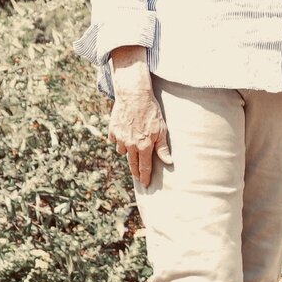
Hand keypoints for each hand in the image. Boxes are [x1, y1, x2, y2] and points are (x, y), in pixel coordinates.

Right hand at [107, 57, 170, 188]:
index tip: (145, 185)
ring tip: (134, 149)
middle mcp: (130, 145)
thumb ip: (162, 148)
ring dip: (128, 153)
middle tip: (138, 178)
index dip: (145, 177)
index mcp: (144, 146)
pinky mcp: (112, 131)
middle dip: (135, 172)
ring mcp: (119, 138)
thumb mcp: (162, 130)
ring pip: (122, 152)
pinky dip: (120, 141)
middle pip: (132, 164)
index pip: (144, 167)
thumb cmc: (151, 112)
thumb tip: (169, 162)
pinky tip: (126, 135)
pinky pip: (115, 141)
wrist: (134, 96)